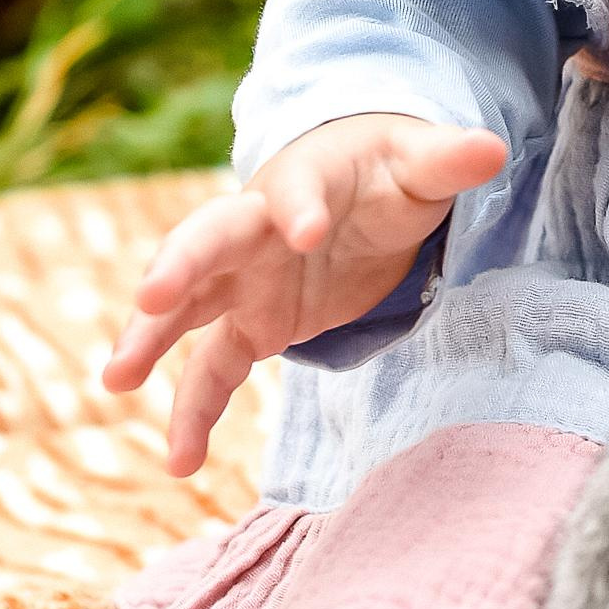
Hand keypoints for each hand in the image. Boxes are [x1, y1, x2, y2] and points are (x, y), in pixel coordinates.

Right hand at [102, 114, 507, 473]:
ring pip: (187, 307)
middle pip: (209, 239)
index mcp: (303, 181)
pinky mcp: (251, 323)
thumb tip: (492, 146)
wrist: (354, 191)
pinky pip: (211, 370)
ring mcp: (245, 279)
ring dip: (150, 338)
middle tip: (152, 294)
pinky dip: (194, 412)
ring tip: (116, 379)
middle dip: (181, 264)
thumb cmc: (385, 170)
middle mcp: (256, 228)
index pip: (296, 189)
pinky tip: (181, 462)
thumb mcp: (421, 163)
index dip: (300, 207)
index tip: (307, 230)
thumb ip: (449, 160)